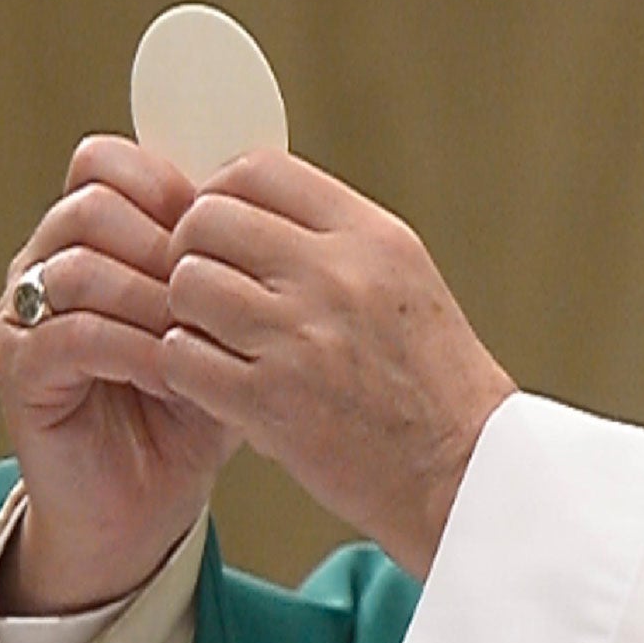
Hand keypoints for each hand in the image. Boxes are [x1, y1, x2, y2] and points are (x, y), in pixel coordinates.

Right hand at [0, 136, 236, 612]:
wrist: (149, 503)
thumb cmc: (192, 409)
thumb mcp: (225, 327)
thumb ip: (231, 266)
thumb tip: (277, 204)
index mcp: (91, 237)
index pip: (104, 164)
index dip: (166, 183)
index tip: (223, 227)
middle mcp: (45, 264)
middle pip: (91, 205)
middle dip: (163, 244)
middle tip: (216, 291)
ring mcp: (24, 317)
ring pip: (76, 267)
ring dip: (150, 297)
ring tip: (201, 336)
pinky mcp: (19, 373)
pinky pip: (68, 334)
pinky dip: (131, 347)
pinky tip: (175, 372)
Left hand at [160, 151, 514, 576]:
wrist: (462, 472)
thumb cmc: (436, 386)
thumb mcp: (406, 283)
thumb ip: (336, 243)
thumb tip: (252, 212)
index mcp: (372, 238)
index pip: (258, 170)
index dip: (220, 194)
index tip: (221, 229)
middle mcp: (335, 276)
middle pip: (208, 220)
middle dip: (193, 253)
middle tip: (207, 290)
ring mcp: (300, 337)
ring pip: (187, 285)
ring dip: (188, 314)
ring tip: (217, 341)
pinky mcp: (269, 401)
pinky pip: (181, 356)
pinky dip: (184, 369)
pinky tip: (215, 382)